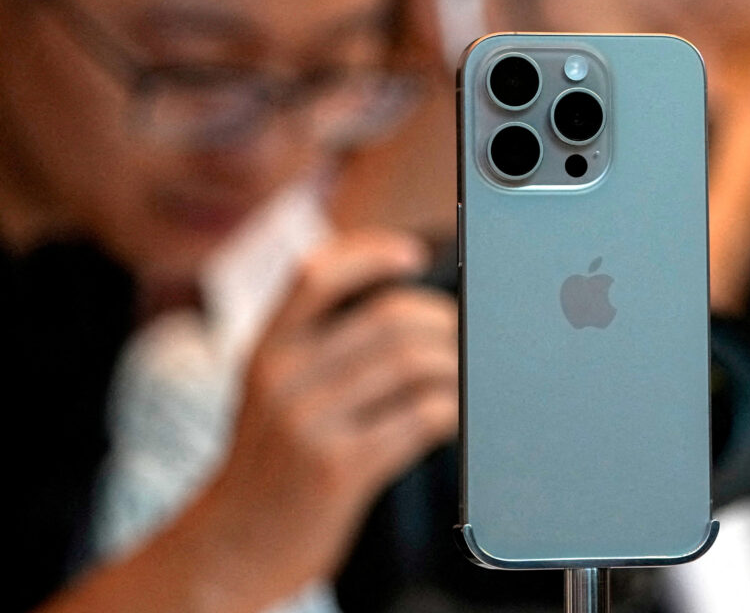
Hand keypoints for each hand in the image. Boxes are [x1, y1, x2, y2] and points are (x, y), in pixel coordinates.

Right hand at [182, 230, 457, 610]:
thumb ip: (315, 348)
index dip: (370, 254)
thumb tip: (405, 312)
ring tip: (467, 379)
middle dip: (443, 322)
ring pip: (414, 364)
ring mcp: (308, 423)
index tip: (412, 255)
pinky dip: (453, 410)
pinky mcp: (339, 467)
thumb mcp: (268, 392)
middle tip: (465, 336)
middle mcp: (281, 379)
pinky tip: (456, 417)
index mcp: (264, 350)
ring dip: (456, 368)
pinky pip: (421, 418)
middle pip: (389, 320)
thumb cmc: (268, 463)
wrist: (229, 548)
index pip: (315, 275)